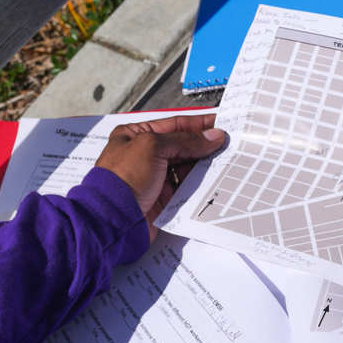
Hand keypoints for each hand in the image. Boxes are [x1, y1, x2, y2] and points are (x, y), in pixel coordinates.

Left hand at [96, 113, 224, 241]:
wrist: (114, 219)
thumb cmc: (123, 178)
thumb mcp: (152, 147)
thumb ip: (184, 140)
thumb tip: (212, 136)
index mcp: (136, 135)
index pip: (174, 124)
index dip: (198, 124)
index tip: (219, 123)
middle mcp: (145, 154)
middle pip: (183, 145)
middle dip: (204, 145)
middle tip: (227, 144)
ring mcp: (154, 177)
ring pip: (186, 167)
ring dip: (203, 165)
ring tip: (224, 161)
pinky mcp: (162, 197)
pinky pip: (186, 187)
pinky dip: (199, 184)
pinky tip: (213, 179)